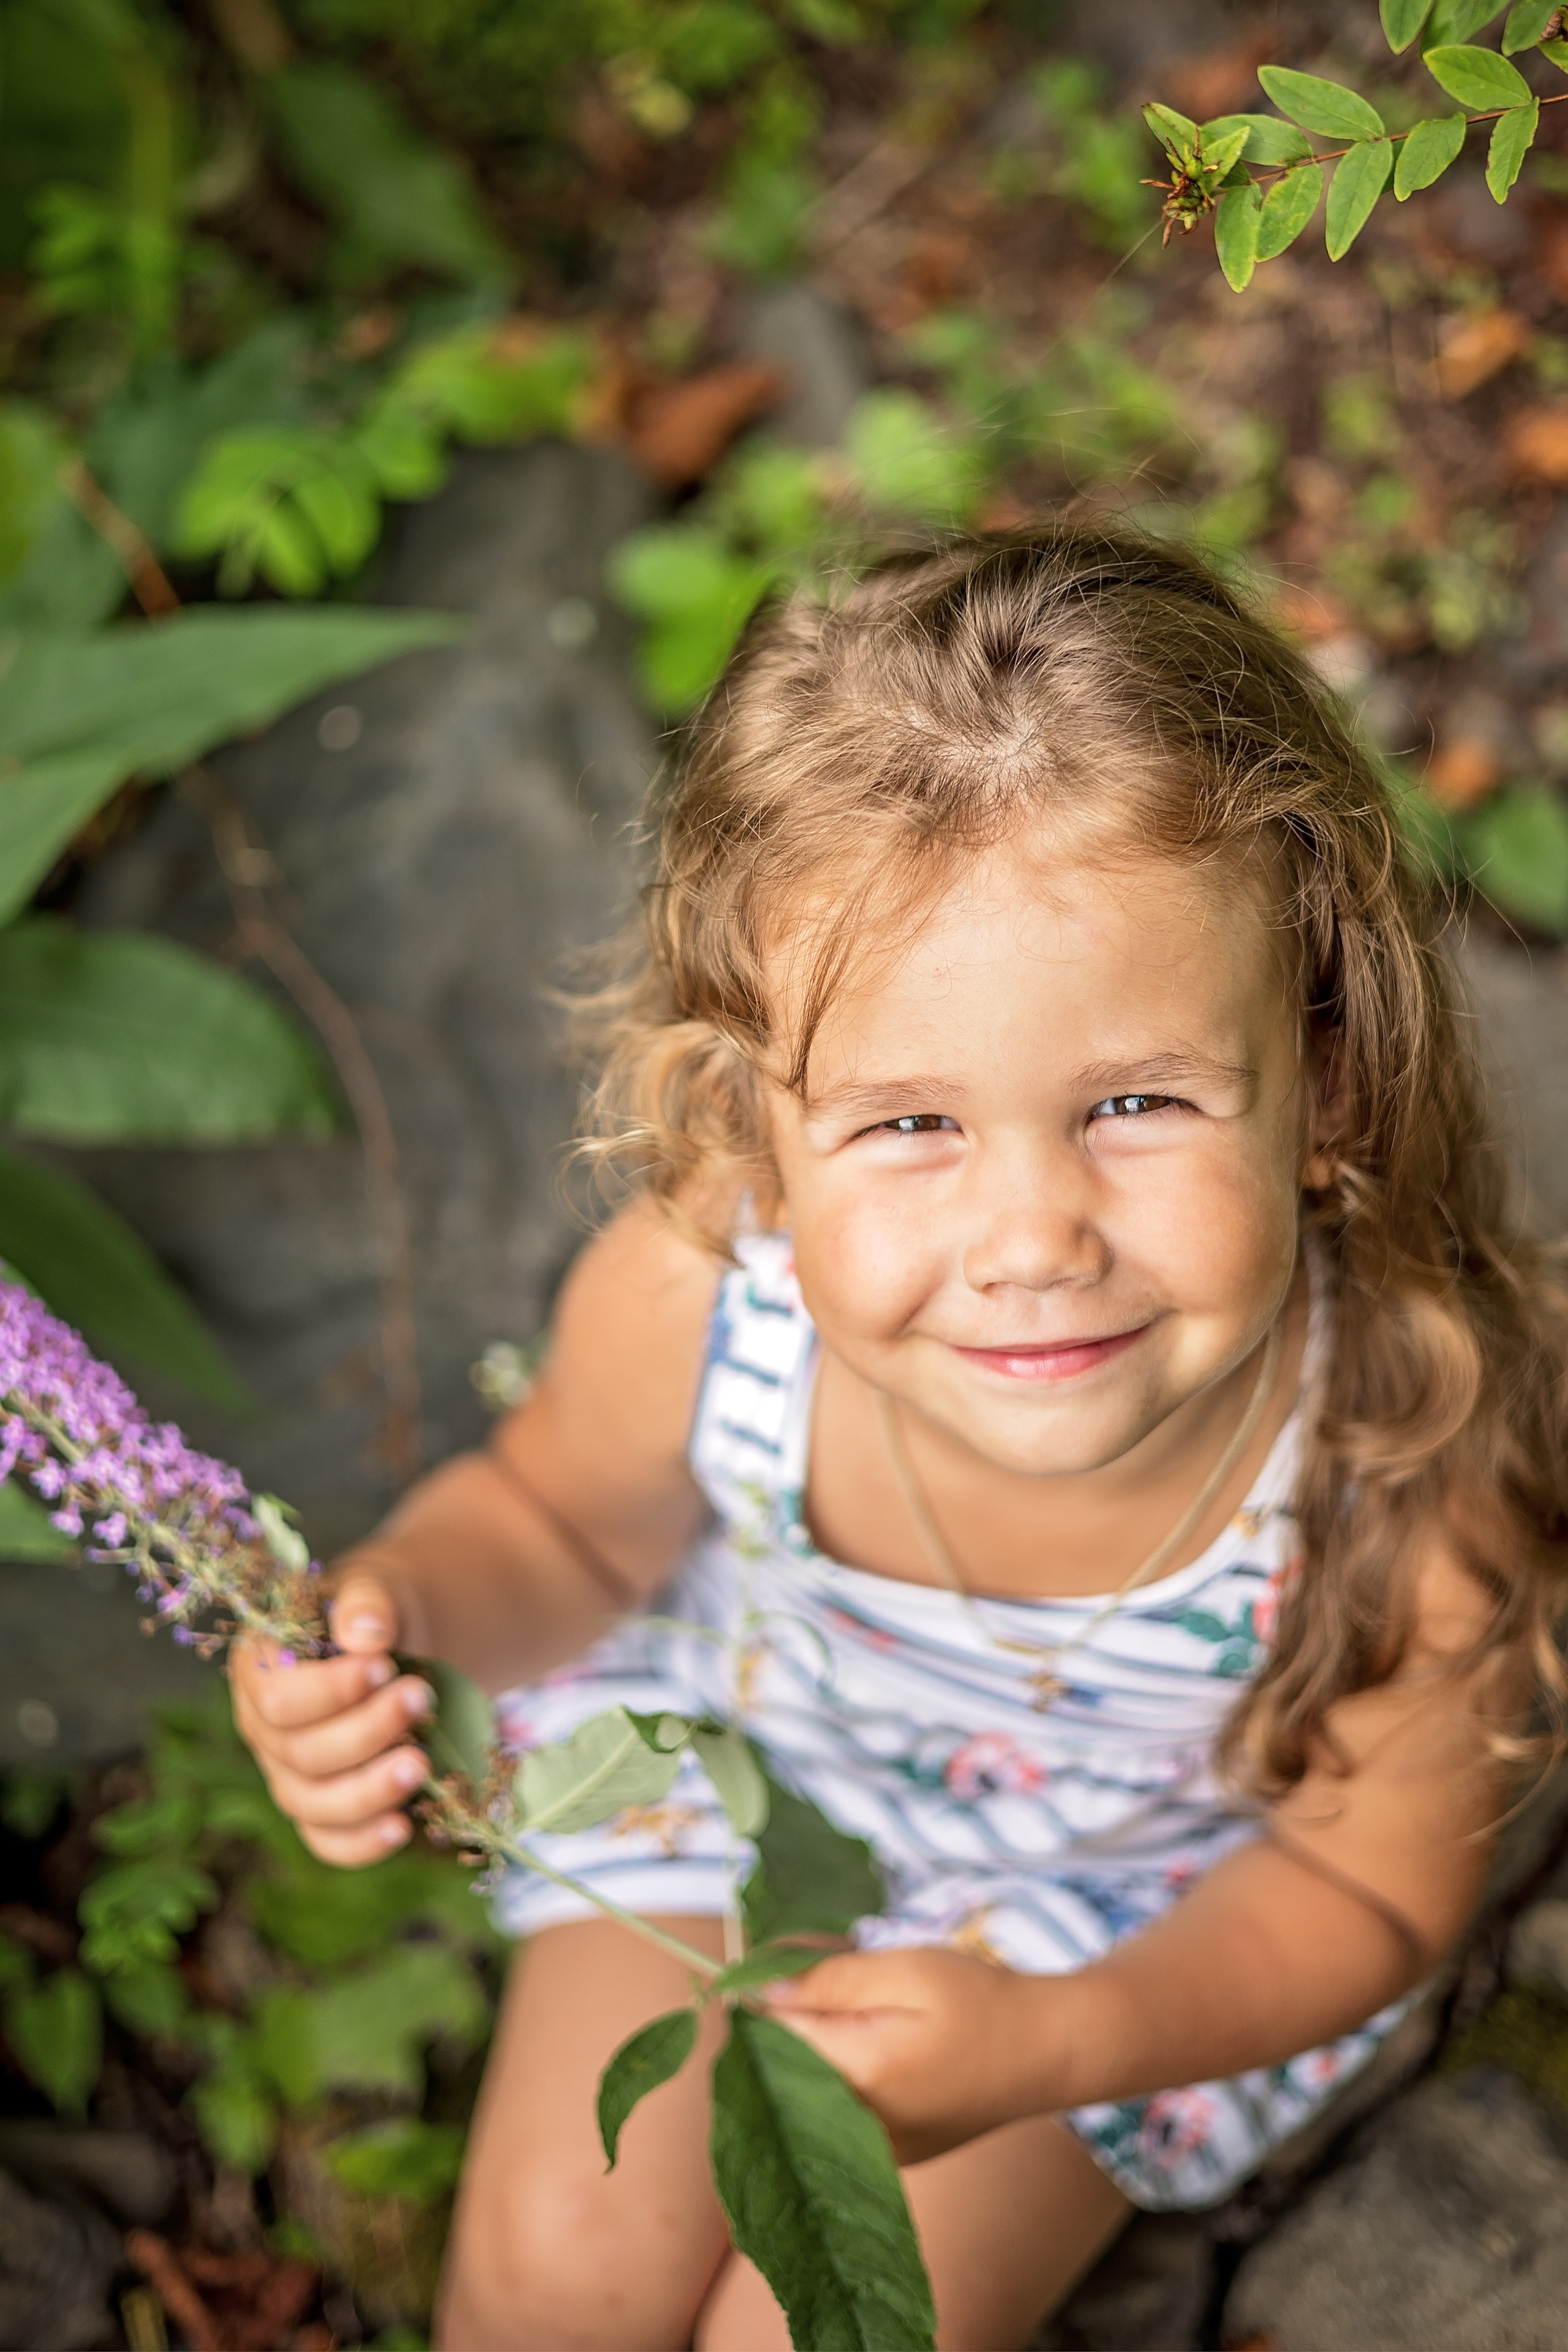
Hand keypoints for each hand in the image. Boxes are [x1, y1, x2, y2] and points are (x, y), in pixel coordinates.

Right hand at [229, 1571, 432, 1864]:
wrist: (392, 1643)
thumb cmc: (371, 1612)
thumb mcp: (372, 1589)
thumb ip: (366, 1602)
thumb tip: (367, 1633)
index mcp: (257, 1669)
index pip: (278, 1699)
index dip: (330, 1692)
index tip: (384, 1667)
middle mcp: (261, 1728)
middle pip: (301, 1753)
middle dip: (367, 1732)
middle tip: (422, 1698)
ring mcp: (285, 1774)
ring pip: (313, 1804)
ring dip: (369, 1791)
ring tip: (422, 1764)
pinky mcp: (316, 1808)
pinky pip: (327, 1841)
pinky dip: (361, 1843)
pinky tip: (403, 1827)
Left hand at [762, 1945, 1055, 2163]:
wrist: (1049, 2052)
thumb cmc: (982, 2002)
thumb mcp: (908, 1970)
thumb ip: (830, 1982)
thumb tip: (759, 1992)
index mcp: (861, 2076)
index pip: (772, 2038)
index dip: (764, 1995)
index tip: (775, 1961)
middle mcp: (860, 2128)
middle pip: (781, 2073)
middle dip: (785, 2022)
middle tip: (818, 1974)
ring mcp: (877, 2151)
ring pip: (806, 2096)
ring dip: (809, 2049)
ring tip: (851, 2007)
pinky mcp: (893, 2155)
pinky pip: (837, 2115)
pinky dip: (836, 2076)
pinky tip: (866, 2040)